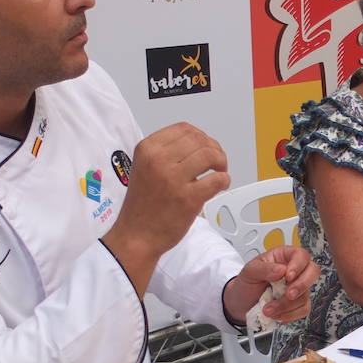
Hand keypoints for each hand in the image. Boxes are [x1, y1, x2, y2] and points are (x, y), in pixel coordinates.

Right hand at [104, 123, 231, 292]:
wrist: (137, 234)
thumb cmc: (144, 204)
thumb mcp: (145, 167)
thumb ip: (166, 152)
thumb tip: (198, 142)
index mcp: (147, 149)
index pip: (184, 129)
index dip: (202, 136)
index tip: (206, 147)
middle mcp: (158, 160)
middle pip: (200, 140)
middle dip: (214, 149)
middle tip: (217, 162)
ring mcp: (173, 179)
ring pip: (210, 155)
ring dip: (221, 162)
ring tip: (219, 172)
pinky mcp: (188, 198)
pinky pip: (217, 179)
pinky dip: (224, 180)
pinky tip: (220, 185)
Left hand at [223, 245, 318, 324]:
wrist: (242, 304)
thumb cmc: (247, 284)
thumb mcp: (249, 271)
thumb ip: (264, 269)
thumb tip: (281, 270)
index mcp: (284, 257)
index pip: (300, 255)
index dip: (298, 265)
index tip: (287, 276)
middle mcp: (294, 271)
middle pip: (313, 272)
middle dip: (301, 285)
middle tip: (288, 294)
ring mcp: (298, 288)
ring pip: (305, 295)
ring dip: (287, 305)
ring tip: (268, 309)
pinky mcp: (298, 304)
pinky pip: (303, 310)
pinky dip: (289, 315)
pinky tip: (276, 315)